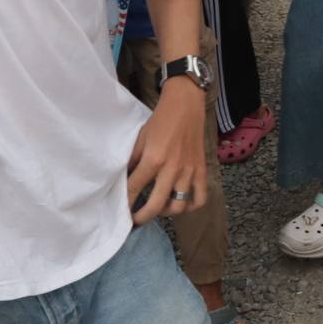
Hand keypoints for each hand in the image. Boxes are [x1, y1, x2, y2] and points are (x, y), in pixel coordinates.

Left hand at [125, 82, 205, 223]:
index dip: (125, 203)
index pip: (134, 189)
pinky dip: (191, 206)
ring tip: (158, 208)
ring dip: (166, 212)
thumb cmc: (160, 119)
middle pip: (156, 205)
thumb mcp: (140, 138)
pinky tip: (182, 203)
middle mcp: (172, 169)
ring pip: (179, 206)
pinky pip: (200, 197)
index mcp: (154, 159)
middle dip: (143, 217)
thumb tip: (124, 179)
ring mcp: (189, 171)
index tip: (120, 212)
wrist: (186, 104)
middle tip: (135, 219)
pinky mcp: (201, 170)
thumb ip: (133, 160)